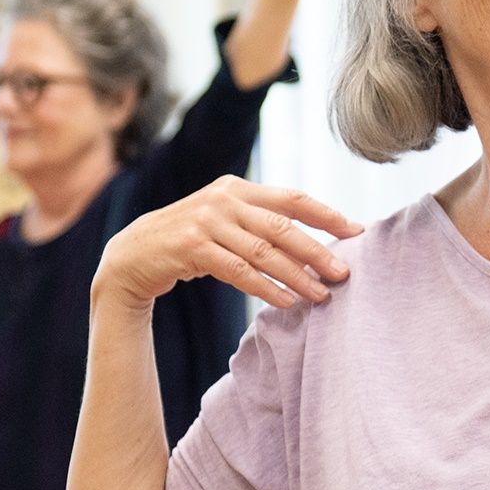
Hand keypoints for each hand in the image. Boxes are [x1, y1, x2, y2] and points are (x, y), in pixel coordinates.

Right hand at [96, 176, 360, 310]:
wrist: (133, 254)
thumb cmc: (189, 241)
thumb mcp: (224, 220)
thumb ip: (259, 222)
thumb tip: (314, 242)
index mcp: (238, 187)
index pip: (293, 198)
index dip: (327, 215)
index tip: (357, 232)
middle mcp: (224, 198)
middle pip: (283, 226)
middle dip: (318, 251)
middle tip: (344, 273)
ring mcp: (206, 221)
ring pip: (264, 251)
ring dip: (296, 276)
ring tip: (321, 295)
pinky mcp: (192, 246)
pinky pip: (239, 271)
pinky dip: (266, 288)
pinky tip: (286, 302)